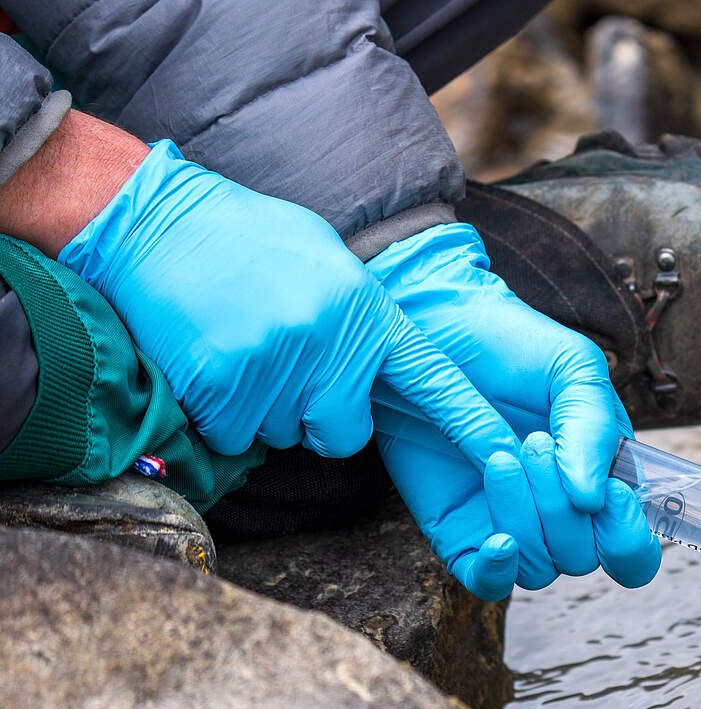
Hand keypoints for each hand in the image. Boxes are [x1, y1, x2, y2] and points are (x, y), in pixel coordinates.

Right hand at [56, 138, 517, 465]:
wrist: (155, 223)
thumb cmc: (247, 241)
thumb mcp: (329, 265)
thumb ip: (363, 322)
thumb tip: (382, 370)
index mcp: (366, 311)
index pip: (433, 381)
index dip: (472, 424)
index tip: (509, 458)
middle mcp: (331, 343)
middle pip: (343, 434)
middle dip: (317, 415)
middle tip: (283, 360)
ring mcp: (278, 366)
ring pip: (287, 436)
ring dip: (266, 410)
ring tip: (243, 345)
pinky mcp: (224, 387)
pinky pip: (237, 437)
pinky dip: (223, 414)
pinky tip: (212, 361)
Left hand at [369, 223, 660, 598]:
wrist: (436, 329)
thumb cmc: (514, 346)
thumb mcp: (572, 368)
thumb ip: (593, 427)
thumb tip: (593, 497)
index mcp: (604, 481)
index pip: (633, 549)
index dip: (627, 536)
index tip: (608, 493)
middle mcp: (563, 516)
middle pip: (584, 558)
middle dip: (562, 508)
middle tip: (532, 440)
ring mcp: (513, 526)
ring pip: (539, 567)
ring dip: (526, 518)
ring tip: (500, 454)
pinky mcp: (462, 532)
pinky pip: (489, 582)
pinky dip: (497, 568)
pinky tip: (496, 536)